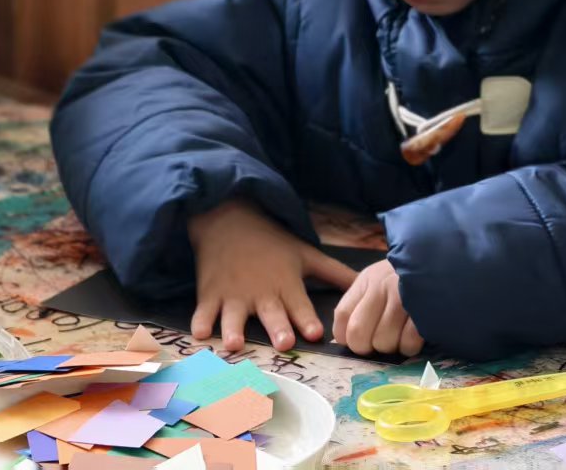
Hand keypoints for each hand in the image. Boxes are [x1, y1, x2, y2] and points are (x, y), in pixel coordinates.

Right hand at [187, 200, 357, 352]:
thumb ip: (336, 273)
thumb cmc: (273, 243)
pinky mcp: (210, 294)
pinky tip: (200, 334)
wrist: (231, 221)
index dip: (307, 319)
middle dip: (278, 327)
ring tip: (235, 345)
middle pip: (271, 313)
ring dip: (235, 329)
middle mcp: (261, 292)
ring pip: (234, 316)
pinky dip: (201, 321)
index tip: (316, 334)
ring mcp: (233, 294)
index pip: (300, 305)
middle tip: (284, 342)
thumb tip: (366, 284)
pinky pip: (204, 310)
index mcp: (286, 283)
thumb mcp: (307, 254)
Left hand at [332, 259, 424, 356]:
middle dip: (368, 347)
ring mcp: (405, 297)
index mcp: (368, 279)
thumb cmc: (409, 277)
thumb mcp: (379, 281)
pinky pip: (408, 343)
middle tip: (381, 341)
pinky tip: (416, 335)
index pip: (342, 316)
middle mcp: (383, 285)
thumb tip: (344, 337)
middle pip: (359, 334)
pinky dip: (410, 347)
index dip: (346, 336)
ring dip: (391, 347)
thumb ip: (359, 304)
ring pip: (383, 342)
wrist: (448, 262)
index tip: (360, 339)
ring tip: (401, 335)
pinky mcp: (426, 310)